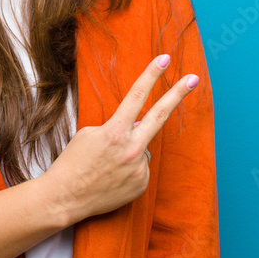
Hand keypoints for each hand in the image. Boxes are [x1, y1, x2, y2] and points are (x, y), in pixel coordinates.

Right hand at [41, 54, 198, 224]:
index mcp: (114, 132)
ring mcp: (139, 168)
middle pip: (160, 115)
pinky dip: (130, 169)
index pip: (136, 96)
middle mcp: (131, 149)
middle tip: (193, 78)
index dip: (151, 75)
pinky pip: (141, 168)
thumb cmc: (72, 162)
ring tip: (106, 166)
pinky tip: (112, 178)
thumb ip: (117, 127)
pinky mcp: (142, 185)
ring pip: (143, 148)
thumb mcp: (88, 134)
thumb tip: (138, 128)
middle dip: (177, 94)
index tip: (164, 59)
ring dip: (130, 151)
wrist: (64, 198)